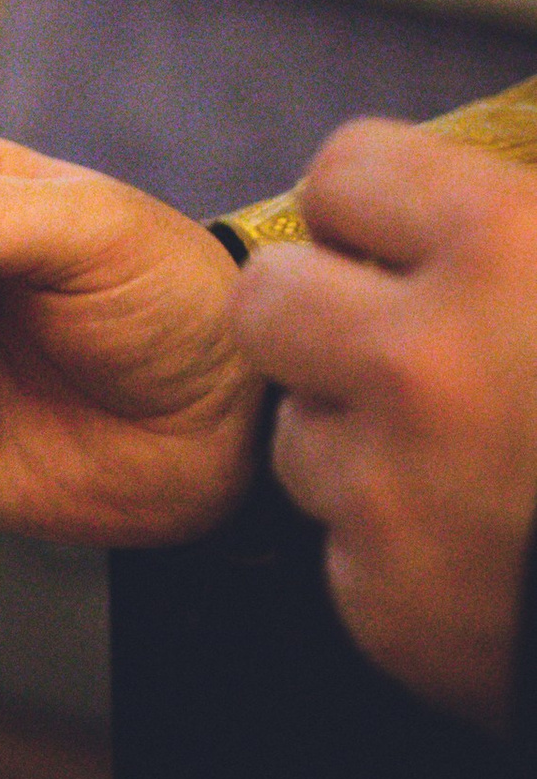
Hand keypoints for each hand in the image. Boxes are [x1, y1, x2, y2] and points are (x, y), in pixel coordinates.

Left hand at [236, 119, 536, 730]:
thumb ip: (530, 224)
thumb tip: (468, 210)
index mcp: (505, 248)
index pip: (344, 173)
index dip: (378, 212)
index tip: (408, 245)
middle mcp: (424, 363)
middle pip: (267, 298)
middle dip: (321, 317)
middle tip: (396, 346)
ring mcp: (393, 492)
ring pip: (296, 433)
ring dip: (359, 442)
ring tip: (467, 462)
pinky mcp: (387, 605)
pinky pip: (345, 550)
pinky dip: (399, 551)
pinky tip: (484, 550)